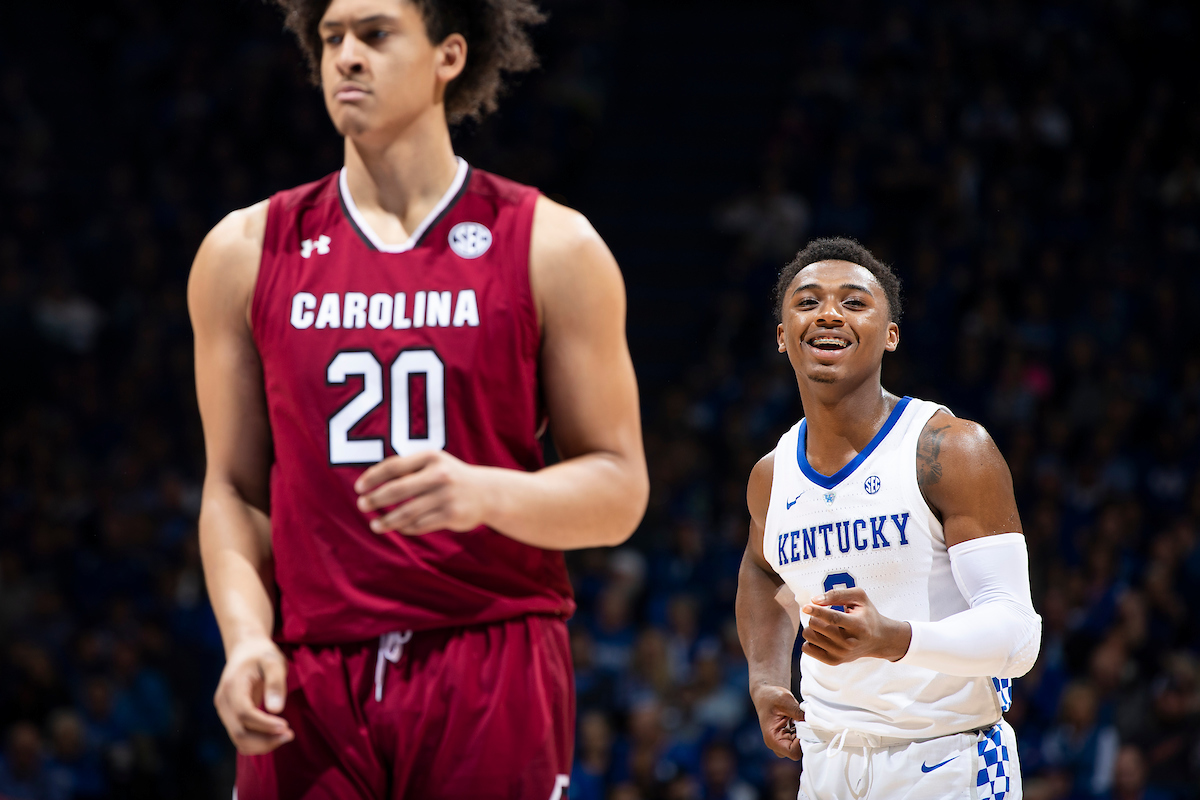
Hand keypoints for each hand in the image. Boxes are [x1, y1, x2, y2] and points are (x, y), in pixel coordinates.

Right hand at [214, 636, 292, 754]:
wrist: (246, 650)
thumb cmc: (262, 654)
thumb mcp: (274, 661)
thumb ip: (275, 683)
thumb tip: (276, 709)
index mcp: (232, 686)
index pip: (244, 713)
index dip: (264, 724)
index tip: (286, 726)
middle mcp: (223, 702)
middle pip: (239, 732)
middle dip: (265, 739)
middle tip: (290, 735)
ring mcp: (224, 712)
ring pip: (239, 739)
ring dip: (262, 744)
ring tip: (286, 736)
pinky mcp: (230, 717)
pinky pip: (241, 737)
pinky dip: (257, 742)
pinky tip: (275, 735)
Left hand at [355, 450, 492, 534]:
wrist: (487, 492)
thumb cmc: (450, 476)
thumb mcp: (433, 464)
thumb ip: (407, 469)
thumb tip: (371, 483)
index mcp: (431, 457)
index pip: (394, 466)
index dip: (373, 477)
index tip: (359, 488)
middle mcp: (439, 474)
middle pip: (397, 489)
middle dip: (375, 499)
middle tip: (362, 505)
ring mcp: (446, 496)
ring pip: (407, 512)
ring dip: (387, 521)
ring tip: (375, 525)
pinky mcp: (451, 515)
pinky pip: (420, 525)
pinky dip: (406, 528)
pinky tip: (398, 528)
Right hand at [750, 683, 803, 759]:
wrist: (765, 693)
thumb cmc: (770, 697)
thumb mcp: (784, 700)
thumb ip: (797, 712)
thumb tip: (812, 721)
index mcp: (772, 738)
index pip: (793, 752)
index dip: (802, 743)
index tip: (805, 729)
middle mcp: (776, 743)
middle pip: (797, 752)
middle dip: (804, 739)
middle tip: (805, 724)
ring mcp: (782, 741)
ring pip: (799, 747)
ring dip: (803, 735)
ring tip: (800, 721)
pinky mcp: (787, 737)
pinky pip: (799, 741)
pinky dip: (803, 732)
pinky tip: (800, 721)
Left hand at [801, 588, 911, 664]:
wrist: (879, 639)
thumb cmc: (866, 615)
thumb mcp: (859, 597)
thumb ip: (837, 594)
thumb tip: (814, 600)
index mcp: (857, 625)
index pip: (833, 618)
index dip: (817, 611)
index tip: (805, 607)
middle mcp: (849, 642)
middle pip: (816, 625)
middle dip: (815, 616)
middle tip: (825, 615)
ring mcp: (841, 654)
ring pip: (809, 635)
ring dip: (812, 627)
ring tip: (825, 626)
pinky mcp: (833, 661)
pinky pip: (807, 648)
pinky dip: (811, 640)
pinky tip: (823, 636)